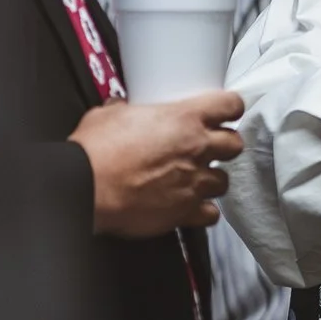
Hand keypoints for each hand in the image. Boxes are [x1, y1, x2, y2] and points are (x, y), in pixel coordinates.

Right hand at [73, 90, 243, 235]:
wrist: (87, 189)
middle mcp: (196, 149)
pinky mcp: (185, 212)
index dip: (229, 108)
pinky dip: (203, 211)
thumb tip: (120, 108)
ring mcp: (193, 183)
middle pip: (234, 145)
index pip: (229, 105)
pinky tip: (190, 207)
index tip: (225, 112)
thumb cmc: (95, 151)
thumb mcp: (108, 115)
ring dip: (212, 179)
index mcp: (184, 118)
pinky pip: (210, 214)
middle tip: (208, 147)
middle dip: (224, 145)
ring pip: (224, 181)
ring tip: (195, 179)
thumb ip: (123, 110)